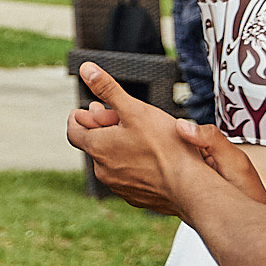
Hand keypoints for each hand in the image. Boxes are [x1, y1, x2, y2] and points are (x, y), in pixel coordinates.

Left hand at [67, 62, 265, 212]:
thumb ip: (108, 89)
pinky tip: (152, 157)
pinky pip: (128, 177)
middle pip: (94, 144)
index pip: (73, 131)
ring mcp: (119, 187)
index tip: (92, 109)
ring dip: (118, 147)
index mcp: (97, 148)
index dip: (80, 117)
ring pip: (111, 161)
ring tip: (139, 135)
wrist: (191, 188)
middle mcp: (103, 171)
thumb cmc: (166, 147)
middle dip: (104, 127)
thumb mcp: (135, 109)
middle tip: (120, 116)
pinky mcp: (136, 197)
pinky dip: (133, 164)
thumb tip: (85, 68)